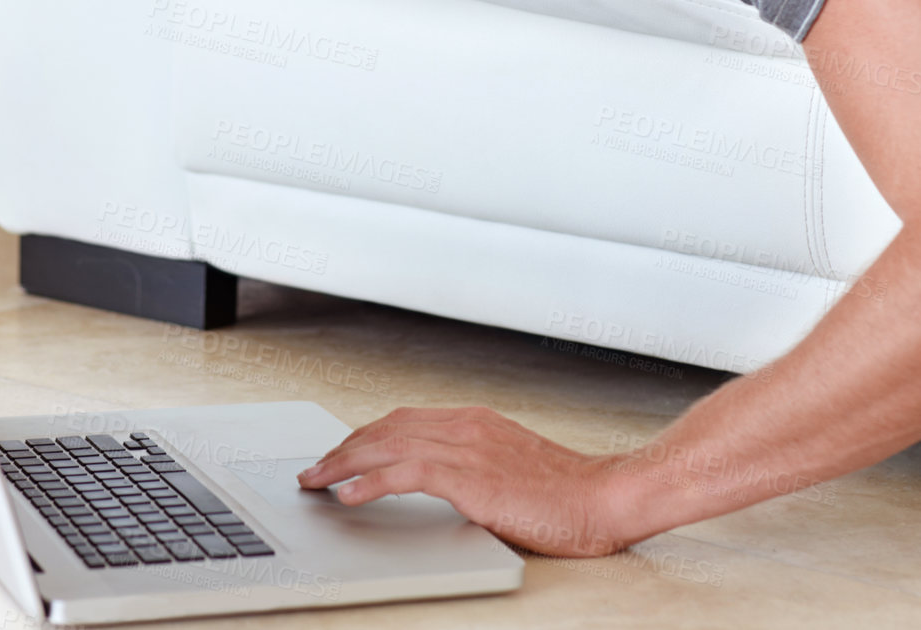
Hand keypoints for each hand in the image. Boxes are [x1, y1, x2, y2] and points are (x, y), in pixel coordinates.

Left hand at [295, 406, 635, 556]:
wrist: (606, 498)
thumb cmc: (567, 493)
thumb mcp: (510, 469)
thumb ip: (473, 467)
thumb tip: (437, 485)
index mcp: (475, 422)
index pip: (402, 421)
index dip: (364, 437)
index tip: (340, 453)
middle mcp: (466, 426)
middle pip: (385, 428)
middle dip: (344, 448)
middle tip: (314, 469)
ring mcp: (467, 448)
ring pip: (386, 446)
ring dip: (344, 463)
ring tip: (317, 481)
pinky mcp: (471, 477)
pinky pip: (405, 474)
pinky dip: (371, 481)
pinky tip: (349, 494)